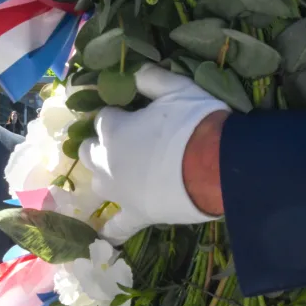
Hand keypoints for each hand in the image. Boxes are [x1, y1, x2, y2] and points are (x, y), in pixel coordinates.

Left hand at [81, 65, 228, 234]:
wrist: (217, 165)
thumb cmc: (195, 121)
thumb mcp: (176, 88)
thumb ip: (151, 78)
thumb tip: (134, 72)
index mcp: (113, 129)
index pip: (103, 118)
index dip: (118, 115)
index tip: (132, 114)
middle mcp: (106, 160)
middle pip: (89, 151)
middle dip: (101, 145)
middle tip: (126, 142)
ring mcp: (119, 190)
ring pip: (97, 183)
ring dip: (106, 175)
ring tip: (123, 173)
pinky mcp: (136, 214)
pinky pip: (117, 226)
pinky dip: (111, 229)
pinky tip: (105, 233)